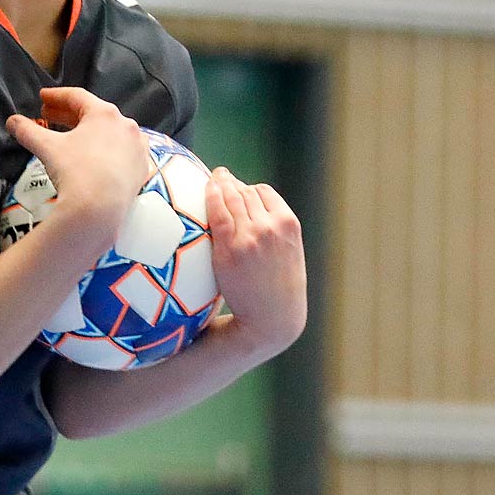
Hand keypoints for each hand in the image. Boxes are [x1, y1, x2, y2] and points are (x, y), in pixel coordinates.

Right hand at [7, 87, 150, 244]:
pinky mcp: (141, 168)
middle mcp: (125, 125)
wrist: (100, 209)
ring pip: (111, 132)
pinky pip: (123, 152)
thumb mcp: (47, 148)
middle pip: (94, 114)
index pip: (77, 97)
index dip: (56, 96)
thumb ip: (27, 131)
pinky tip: (97, 156)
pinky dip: (108, 150)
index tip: (43, 98)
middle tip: (50, 116)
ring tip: (72, 136)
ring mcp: (137, 147)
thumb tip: (12, 121)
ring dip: (90, 131)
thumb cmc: (75, 171)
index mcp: (104, 114)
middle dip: (69, 115)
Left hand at [205, 167, 306, 357]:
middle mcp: (270, 226)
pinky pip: (217, 213)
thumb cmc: (279, 287)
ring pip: (232, 198)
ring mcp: (249, 236)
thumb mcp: (289, 252)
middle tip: (219, 176)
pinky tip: (205, 190)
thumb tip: (255, 210)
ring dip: (221, 185)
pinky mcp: (230, 248)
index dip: (248, 189)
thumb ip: (276, 229)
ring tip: (213, 180)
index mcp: (288, 224)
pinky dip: (211, 197)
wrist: (273, 317)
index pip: (264, 192)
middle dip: (232, 183)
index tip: (237, 188)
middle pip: (246, 192)